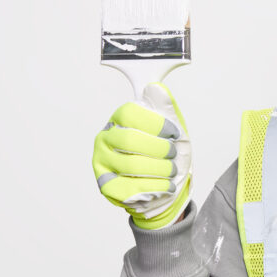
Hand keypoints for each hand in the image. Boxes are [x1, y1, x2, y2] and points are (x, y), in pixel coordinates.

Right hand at [92, 82, 191, 228]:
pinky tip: (167, 185)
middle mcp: (104, 139)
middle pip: (130, 140)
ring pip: (132, 165)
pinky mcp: (106, 186)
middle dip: (160, 149)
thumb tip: (155, 88)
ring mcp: (102, 163)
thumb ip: (165, 108)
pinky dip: (156, 187)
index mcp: (118, 120)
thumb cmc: (166, 154)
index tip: (174, 133)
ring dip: (161, 170)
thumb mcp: (172, 129)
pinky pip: (131, 188)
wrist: (166, 185)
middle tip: (174, 154)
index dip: (156, 123)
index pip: (129, 113)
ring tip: (172, 171)